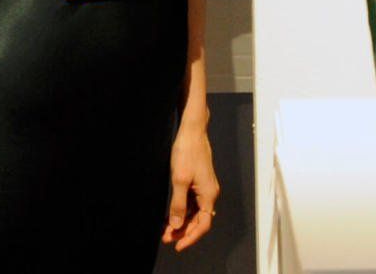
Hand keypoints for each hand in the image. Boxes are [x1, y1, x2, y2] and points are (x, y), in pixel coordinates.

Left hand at [161, 121, 218, 251]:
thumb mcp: (179, 180)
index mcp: (208, 195)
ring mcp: (204, 188)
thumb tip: (176, 225)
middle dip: (183, 231)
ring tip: (166, 230)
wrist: (192, 131)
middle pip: (199, 220)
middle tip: (166, 239)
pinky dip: (182, 211)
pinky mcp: (198, 183)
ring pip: (194, 212)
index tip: (177, 245)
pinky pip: (192, 203)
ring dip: (181, 222)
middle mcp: (209, 194)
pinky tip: (171, 216)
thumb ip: (178, 204)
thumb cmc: (187, 152)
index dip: (190, 237)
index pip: (202, 225)